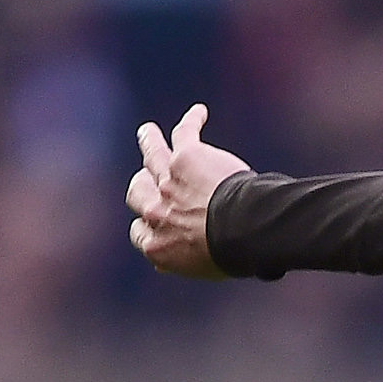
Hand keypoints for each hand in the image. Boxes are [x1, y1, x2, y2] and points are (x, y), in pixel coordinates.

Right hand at [125, 104, 251, 279]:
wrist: (244, 231)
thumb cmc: (231, 254)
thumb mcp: (198, 268)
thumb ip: (179, 260)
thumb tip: (161, 266)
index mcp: (157, 245)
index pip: (139, 232)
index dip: (146, 224)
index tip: (151, 222)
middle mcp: (156, 211)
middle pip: (137, 191)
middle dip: (141, 184)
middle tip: (145, 176)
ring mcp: (169, 180)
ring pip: (152, 155)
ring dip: (150, 141)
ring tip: (148, 132)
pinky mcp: (187, 156)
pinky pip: (185, 132)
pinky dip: (192, 121)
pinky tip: (200, 113)